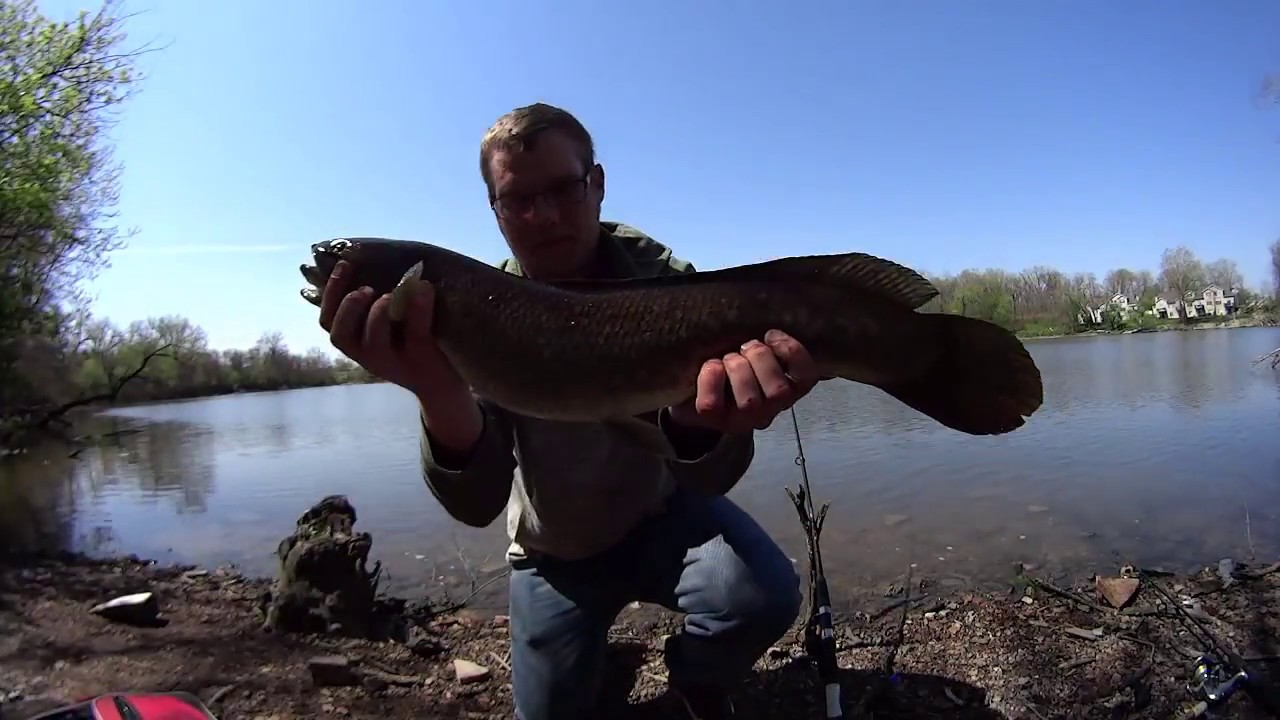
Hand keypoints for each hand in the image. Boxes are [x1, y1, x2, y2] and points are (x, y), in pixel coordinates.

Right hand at [319, 260, 467, 402]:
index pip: (328, 321)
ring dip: (377, 313)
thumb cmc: (415, 343)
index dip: (330, 292)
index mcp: (358, 343)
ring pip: (372, 341)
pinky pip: (415, 335)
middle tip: (365, 288)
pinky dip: (418, 309)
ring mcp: (395, 362)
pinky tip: (424, 287)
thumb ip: (376, 297)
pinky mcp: (422, 360)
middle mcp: (369, 356)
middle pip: (340, 335)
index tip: (343, 264)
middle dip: (347, 306)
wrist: (447, 381)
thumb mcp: (391, 322)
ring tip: (390, 294)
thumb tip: (364, 253)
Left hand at [666, 329, 818, 434]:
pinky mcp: (714, 421)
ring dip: (736, 368)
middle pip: (778, 391)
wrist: (696, 380)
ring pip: (748, 401)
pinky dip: (710, 378)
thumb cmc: (733, 354)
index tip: (770, 334)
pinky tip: (712, 367)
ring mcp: (743, 420)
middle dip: (759, 358)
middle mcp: (771, 408)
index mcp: (789, 386)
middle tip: (744, 347)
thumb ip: (770, 338)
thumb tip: (770, 325)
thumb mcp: (756, 344)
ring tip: (726, 358)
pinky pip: (712, 403)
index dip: (791, 351)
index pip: (807, 377)